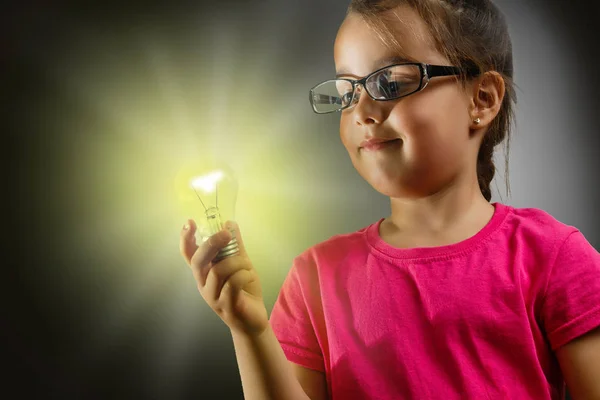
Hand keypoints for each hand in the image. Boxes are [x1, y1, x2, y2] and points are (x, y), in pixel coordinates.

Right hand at [179, 219, 268, 336]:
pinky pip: (232, 284)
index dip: (186, 239)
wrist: (253, 320)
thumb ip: (235, 246)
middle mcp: (203, 284)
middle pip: (198, 261)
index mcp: (204, 272)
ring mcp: (212, 296)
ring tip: (246, 266)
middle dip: (212, 244)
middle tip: (226, 234)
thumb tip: (230, 223)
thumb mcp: (241, 264)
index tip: (190, 222)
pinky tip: (249, 277)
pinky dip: (243, 275)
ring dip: (236, 262)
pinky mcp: (225, 306)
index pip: (188, 255)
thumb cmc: (244, 291)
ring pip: (218, 271)